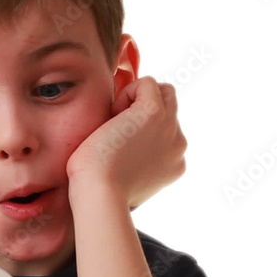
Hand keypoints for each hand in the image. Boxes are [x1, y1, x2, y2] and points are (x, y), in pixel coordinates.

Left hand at [65, 77, 186, 210]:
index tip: (118, 149)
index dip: (139, 130)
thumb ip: (133, 163)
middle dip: (141, 111)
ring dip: (136, 101)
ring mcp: (170, 127)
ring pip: (163, 92)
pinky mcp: (155, 112)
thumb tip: (123, 146)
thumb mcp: (123, 178)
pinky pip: (147, 83)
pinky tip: (112, 118)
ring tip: (114, 124)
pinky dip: (126, 93)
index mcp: (173, 164)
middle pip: (168, 108)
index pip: (165, 131)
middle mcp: (178, 146)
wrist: (98, 194)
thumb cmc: (98, 190)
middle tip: (115, 133)